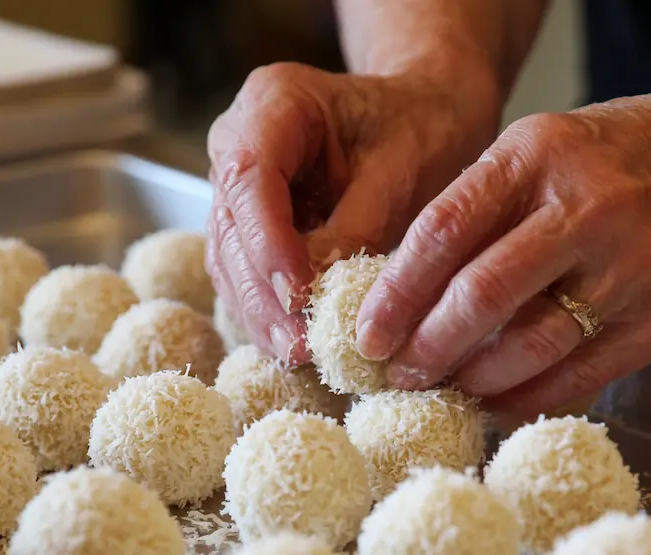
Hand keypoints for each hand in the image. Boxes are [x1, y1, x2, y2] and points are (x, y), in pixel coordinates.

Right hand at [206, 61, 500, 363]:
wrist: (420, 118)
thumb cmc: (417, 130)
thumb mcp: (400, 171)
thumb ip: (355, 227)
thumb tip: (315, 292)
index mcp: (274, 103)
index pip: (250, 176)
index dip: (268, 242)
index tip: (298, 295)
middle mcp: (239, 142)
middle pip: (231, 226)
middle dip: (263, 293)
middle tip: (298, 346)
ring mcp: (239, 187)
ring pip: (230, 258)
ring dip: (260, 312)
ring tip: (297, 353)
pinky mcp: (250, 224)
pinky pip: (246, 272)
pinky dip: (268, 309)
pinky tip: (293, 342)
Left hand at [355, 91, 650, 423]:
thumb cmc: (609, 163)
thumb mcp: (533, 155)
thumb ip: (472, 214)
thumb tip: (402, 296)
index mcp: (536, 157)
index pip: (442, 232)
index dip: (394, 294)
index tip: (366, 335)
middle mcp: (588, 209)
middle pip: (482, 296)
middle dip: (426, 347)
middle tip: (397, 373)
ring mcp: (632, 267)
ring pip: (530, 345)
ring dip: (472, 379)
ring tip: (445, 385)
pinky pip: (578, 376)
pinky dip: (524, 398)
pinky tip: (494, 401)